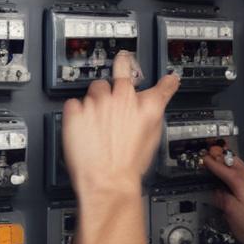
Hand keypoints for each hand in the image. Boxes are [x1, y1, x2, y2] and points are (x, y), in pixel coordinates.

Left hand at [62, 52, 179, 198]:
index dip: (166, 81)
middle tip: (122, 62)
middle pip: (122, 70)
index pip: (163, 85)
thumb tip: (152, 109)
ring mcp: (98, 102)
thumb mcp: (151, 141)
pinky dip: (78, 112)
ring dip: (97, 98)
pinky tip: (83, 125)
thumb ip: (151, 117)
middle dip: (122, 65)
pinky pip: (75, 102)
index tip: (168, 79)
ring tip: (97, 118)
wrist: (106, 182)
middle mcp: (122, 99)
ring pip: (96, 87)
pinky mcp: (76, 110)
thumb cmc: (128, 167)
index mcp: (146, 107)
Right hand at [203, 152, 243, 243]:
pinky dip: (242, 171)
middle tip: (214, 153)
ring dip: (234, 163)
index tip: (206, 159)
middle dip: (225, 158)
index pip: (226, 171)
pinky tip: (239, 175)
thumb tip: (218, 192)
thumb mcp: (231, 214)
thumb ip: (223, 199)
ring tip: (225, 160)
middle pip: (238, 165)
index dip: (214, 165)